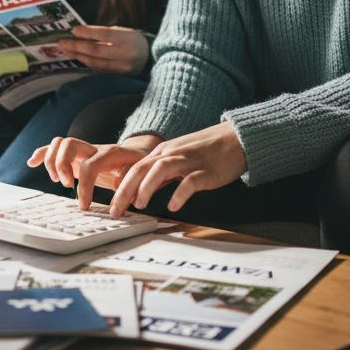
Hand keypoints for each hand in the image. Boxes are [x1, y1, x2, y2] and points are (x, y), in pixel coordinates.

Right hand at [26, 134, 161, 209]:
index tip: (85, 206)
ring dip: (52, 161)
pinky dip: (42, 154)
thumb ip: (131, 189)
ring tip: (56, 180)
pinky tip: (31, 162)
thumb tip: (122, 205)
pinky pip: (55, 149)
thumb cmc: (139, 167)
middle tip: (66, 186)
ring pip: (60, 143)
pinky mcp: (76, 155)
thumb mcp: (139, 178)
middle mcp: (93, 148)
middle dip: (62, 165)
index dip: (84, 187)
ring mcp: (83, 150)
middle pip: (69, 144)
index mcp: (110, 153)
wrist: (140, 152)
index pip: (90, 165)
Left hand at [54, 25, 149, 75]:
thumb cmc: (132, 40)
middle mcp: (125, 54)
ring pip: (95, 62)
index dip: (88, 32)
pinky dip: (87, 63)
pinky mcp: (118, 76)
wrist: (150, 57)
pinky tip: (78, 58)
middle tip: (62, 43)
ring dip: (78, 56)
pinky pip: (99, 69)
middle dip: (77, 46)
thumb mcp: (122, 32)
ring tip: (66, 51)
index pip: (105, 34)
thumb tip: (80, 33)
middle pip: (97, 50)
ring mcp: (122, 67)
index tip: (74, 30)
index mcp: (128, 38)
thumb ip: (104, 33)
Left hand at [108, 121, 247, 216]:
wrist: (236, 138)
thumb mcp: (179, 158)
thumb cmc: (207, 151)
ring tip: (139, 205)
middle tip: (116, 210)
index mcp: (164, 151)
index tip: (112, 206)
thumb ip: (161, 173)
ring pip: (161, 169)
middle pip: (142, 168)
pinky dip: (179, 193)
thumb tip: (141, 191)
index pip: (135, 168)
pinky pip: (190, 181)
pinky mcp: (206, 171)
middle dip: (125, 190)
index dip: (121, 187)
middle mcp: (172, 154)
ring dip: (146, 187)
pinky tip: (173, 205)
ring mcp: (189, 161)